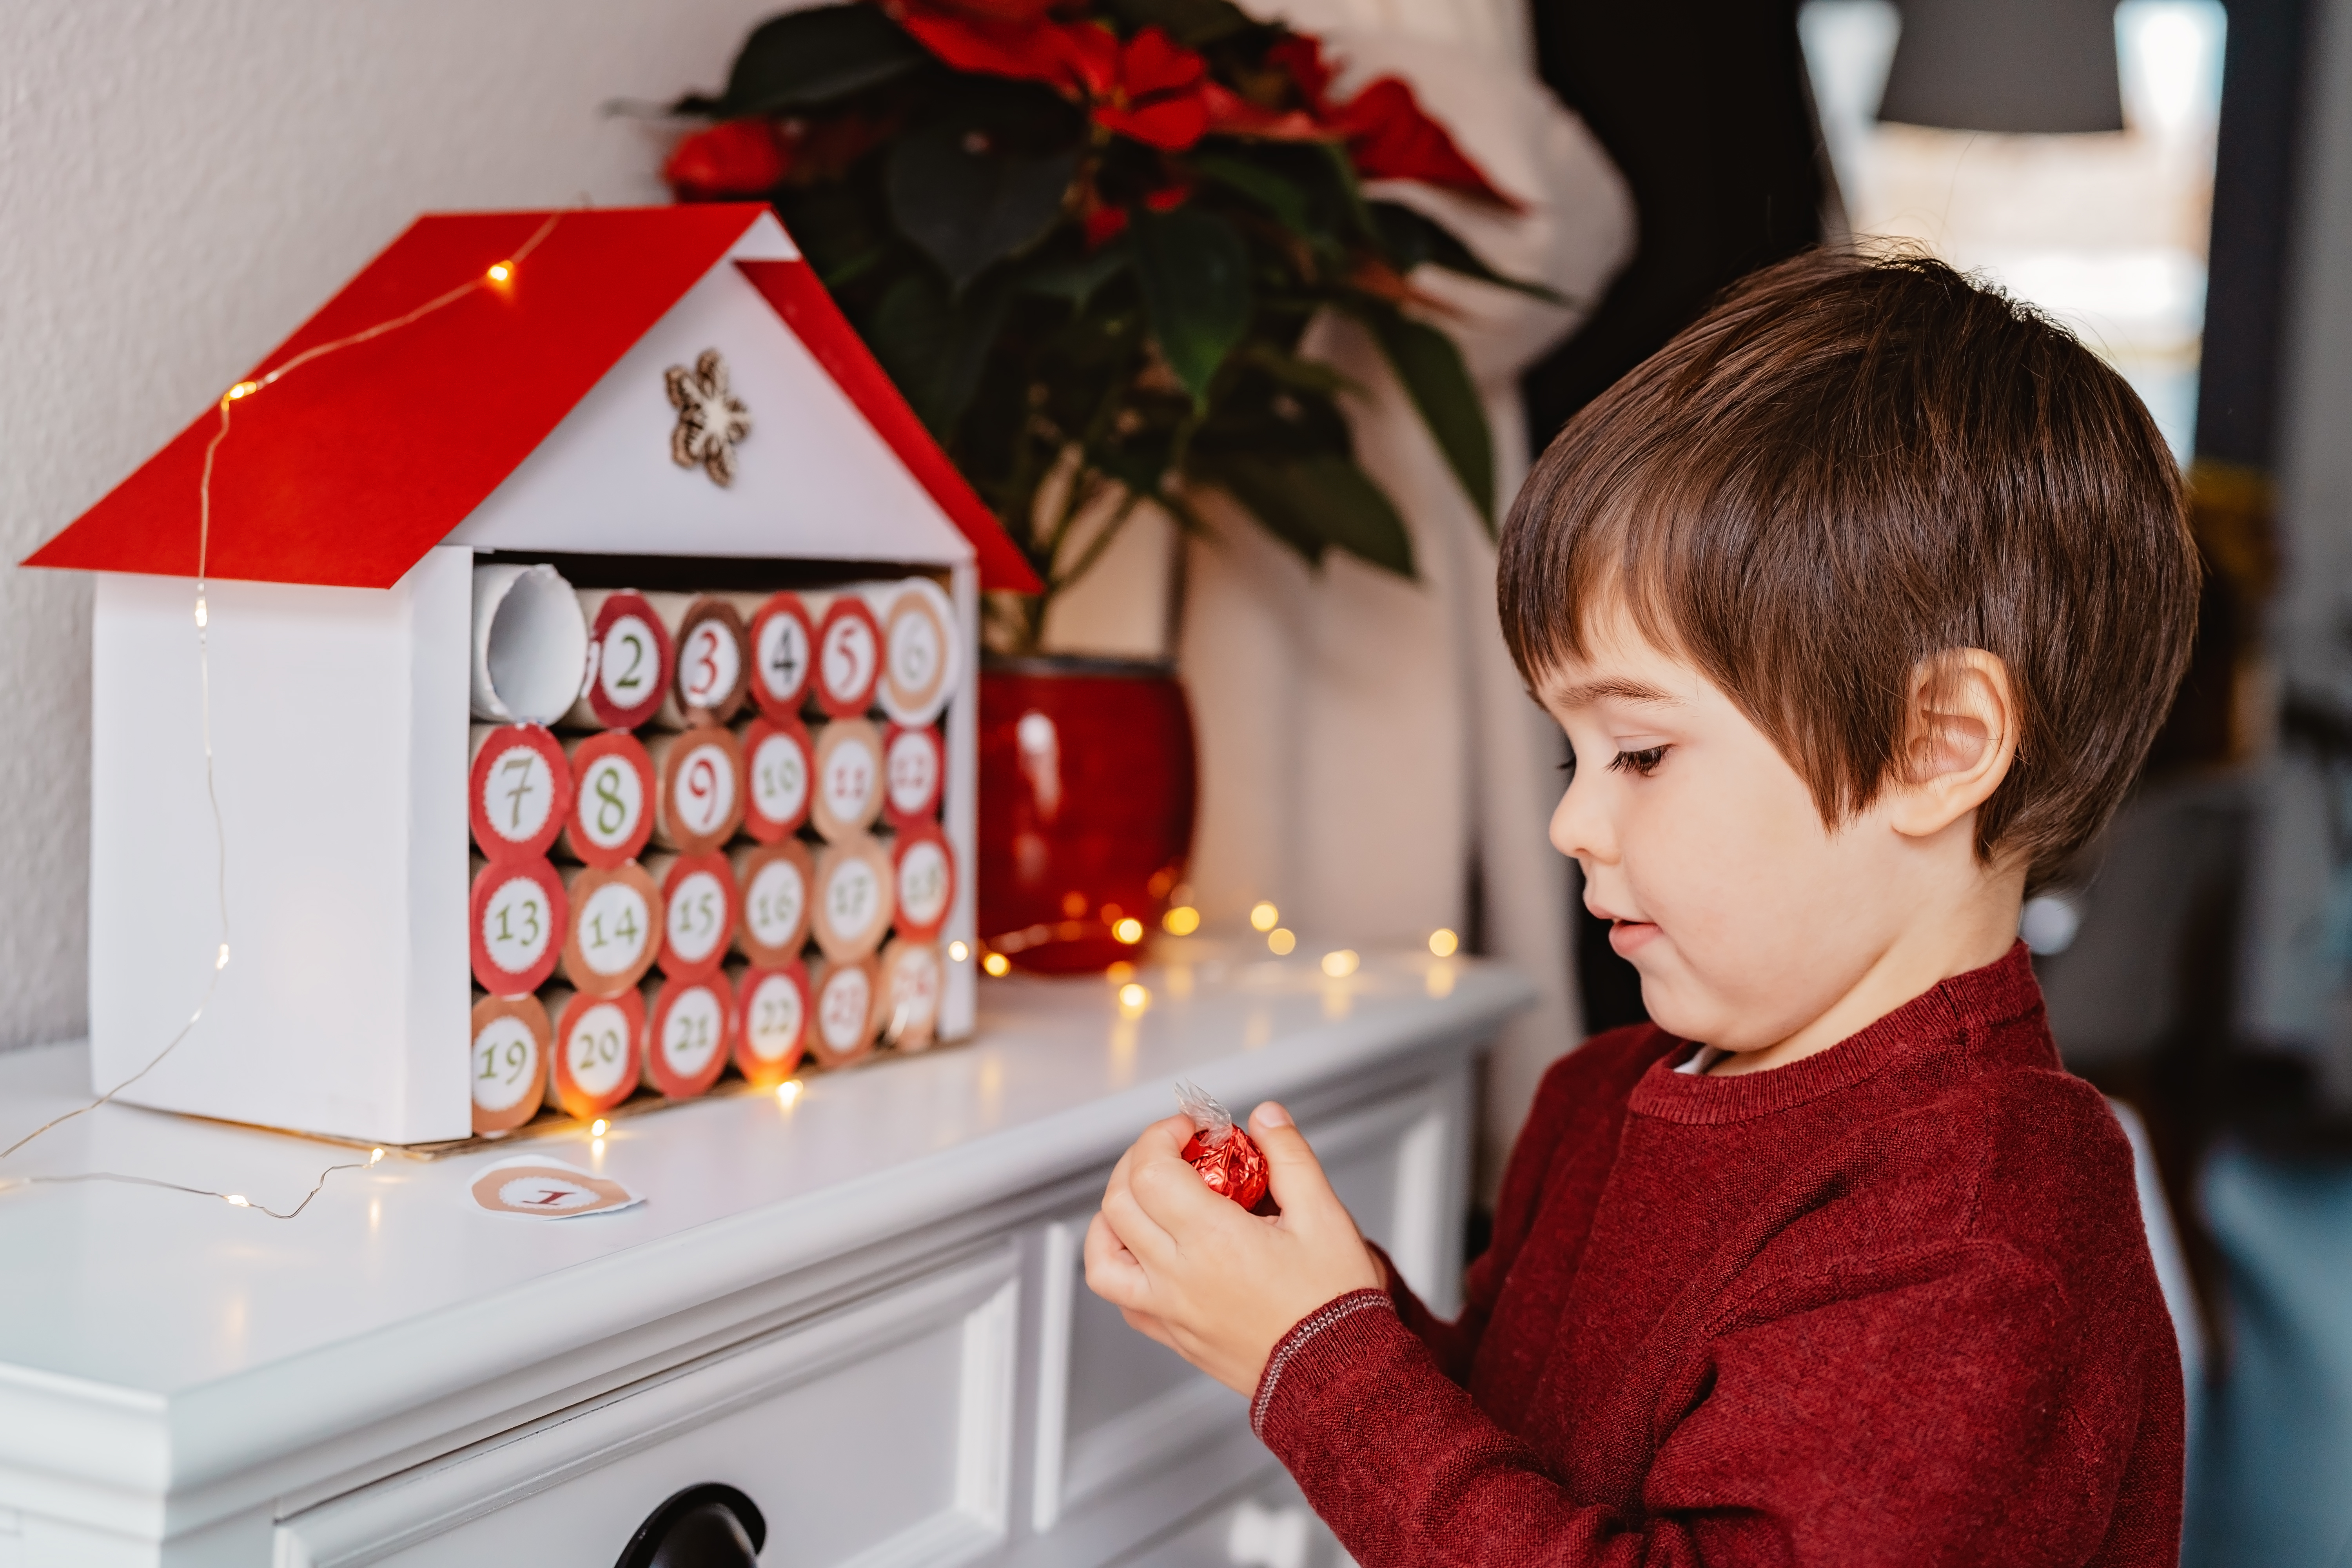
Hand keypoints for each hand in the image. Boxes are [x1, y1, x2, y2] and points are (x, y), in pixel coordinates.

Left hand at [1084, 1101, 1383, 1395]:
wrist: (1338, 1379)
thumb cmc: (1335, 1304)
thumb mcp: (1325, 1216)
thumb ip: (1290, 1157)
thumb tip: (1265, 1117)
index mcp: (1214, 1241)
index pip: (1151, 1171)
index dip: (1162, 1136)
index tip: (1189, 1130)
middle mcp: (1180, 1277)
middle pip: (1119, 1203)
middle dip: (1139, 1162)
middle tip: (1173, 1152)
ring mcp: (1171, 1311)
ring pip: (1101, 1257)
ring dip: (1112, 1217)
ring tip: (1145, 1199)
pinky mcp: (1174, 1337)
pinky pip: (1122, 1299)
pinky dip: (1121, 1267)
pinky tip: (1149, 1251)